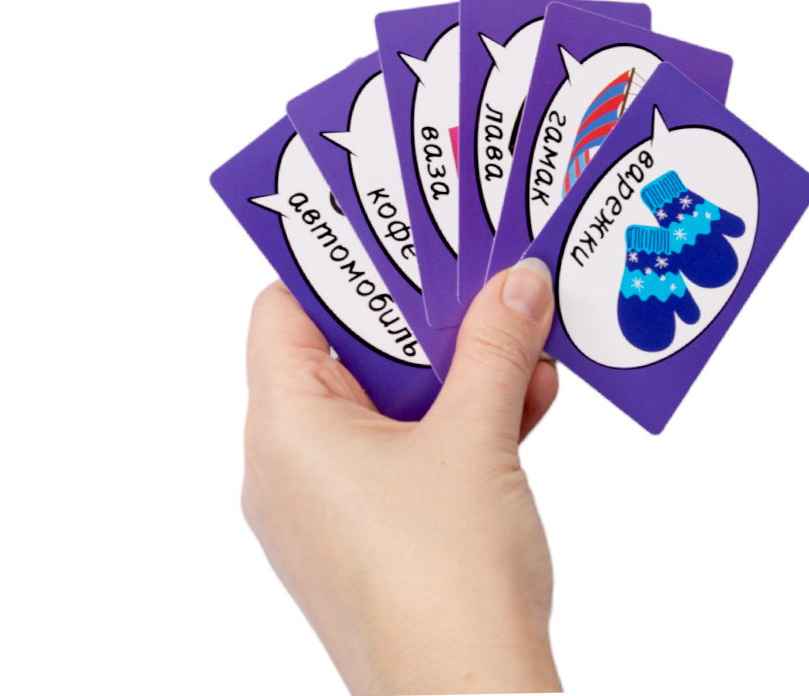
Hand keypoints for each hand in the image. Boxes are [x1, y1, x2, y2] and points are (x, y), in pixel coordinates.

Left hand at [243, 260, 562, 695]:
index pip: (284, 309)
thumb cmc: (447, 580)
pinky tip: (524, 402)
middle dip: (417, 318)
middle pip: (342, 354)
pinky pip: (402, 458)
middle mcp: (288, 464)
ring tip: (512, 332)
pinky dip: (454, 428)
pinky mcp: (364, 539)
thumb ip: (495, 348)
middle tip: (466, 270)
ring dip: (452, 374)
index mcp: (284, 426)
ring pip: (383, 408)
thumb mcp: (478, 439)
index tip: (388, 229)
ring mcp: (324, 507)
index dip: (335, 264)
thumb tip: (520, 282)